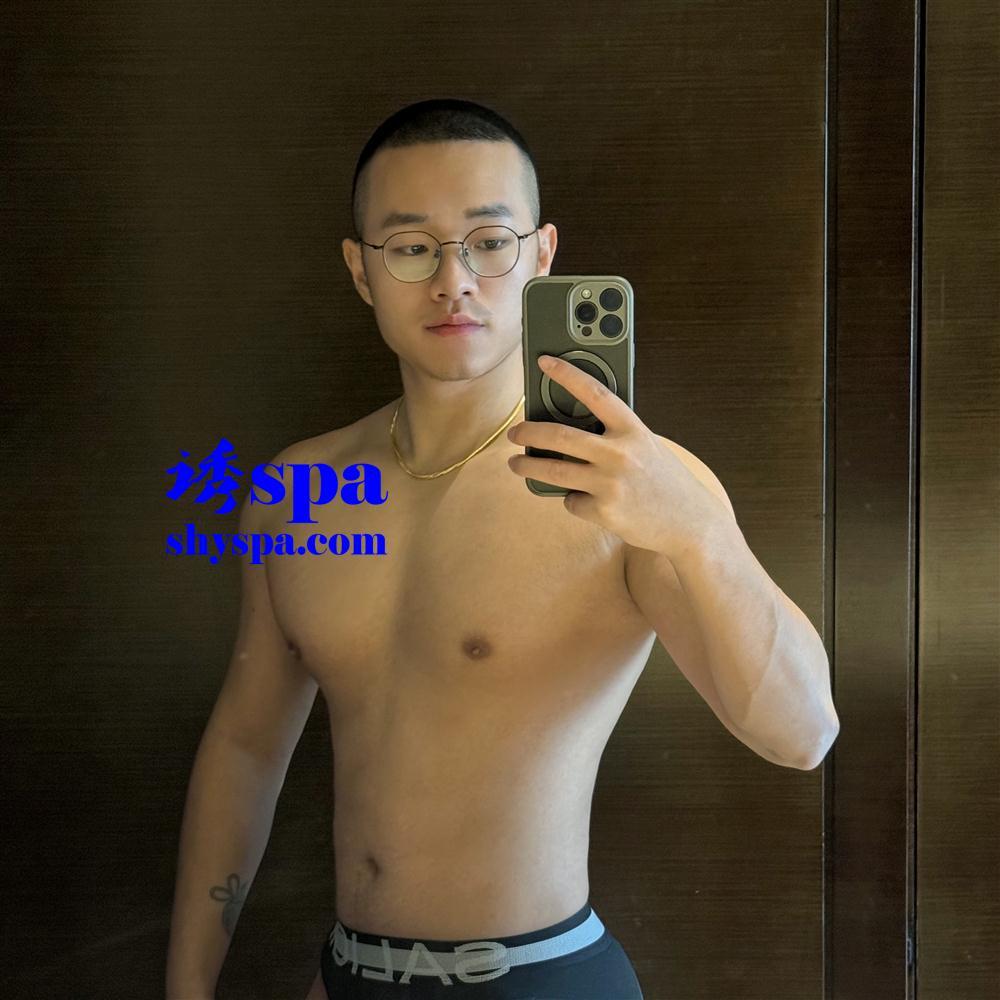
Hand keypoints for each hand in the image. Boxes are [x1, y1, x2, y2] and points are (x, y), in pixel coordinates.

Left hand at [506, 354, 728, 559]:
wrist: (691, 524)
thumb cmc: (666, 482)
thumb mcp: (647, 447)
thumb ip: (616, 435)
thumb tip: (571, 429)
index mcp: (633, 430)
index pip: (594, 393)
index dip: (566, 374)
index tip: (544, 361)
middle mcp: (620, 454)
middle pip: (560, 436)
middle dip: (529, 432)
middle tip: (515, 432)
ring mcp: (611, 484)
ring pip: (554, 471)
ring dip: (528, 466)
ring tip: (517, 464)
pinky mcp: (605, 511)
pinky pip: (572, 502)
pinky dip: (574, 500)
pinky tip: (590, 501)